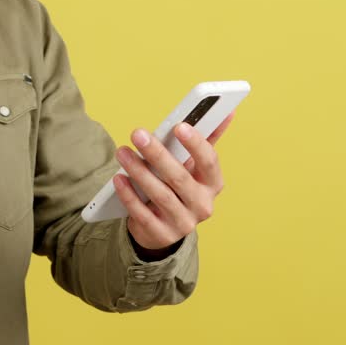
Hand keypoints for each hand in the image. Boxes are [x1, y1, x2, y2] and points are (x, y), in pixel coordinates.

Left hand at [114, 111, 234, 254]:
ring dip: (139, 171)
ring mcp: (182, 223)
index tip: (179, 126)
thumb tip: (227, 111)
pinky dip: (129, 195)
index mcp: (213, 184)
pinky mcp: (161, 235)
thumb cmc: (180, 186)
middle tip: (138, 133)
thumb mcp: (194, 166)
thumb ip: (206, 139)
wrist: (165, 227)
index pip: (209, 163)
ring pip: (160, 195)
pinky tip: (118, 179)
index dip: (196, 144)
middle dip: (157, 154)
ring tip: (122, 152)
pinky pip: (143, 214)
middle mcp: (202, 205)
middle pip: (179, 178)